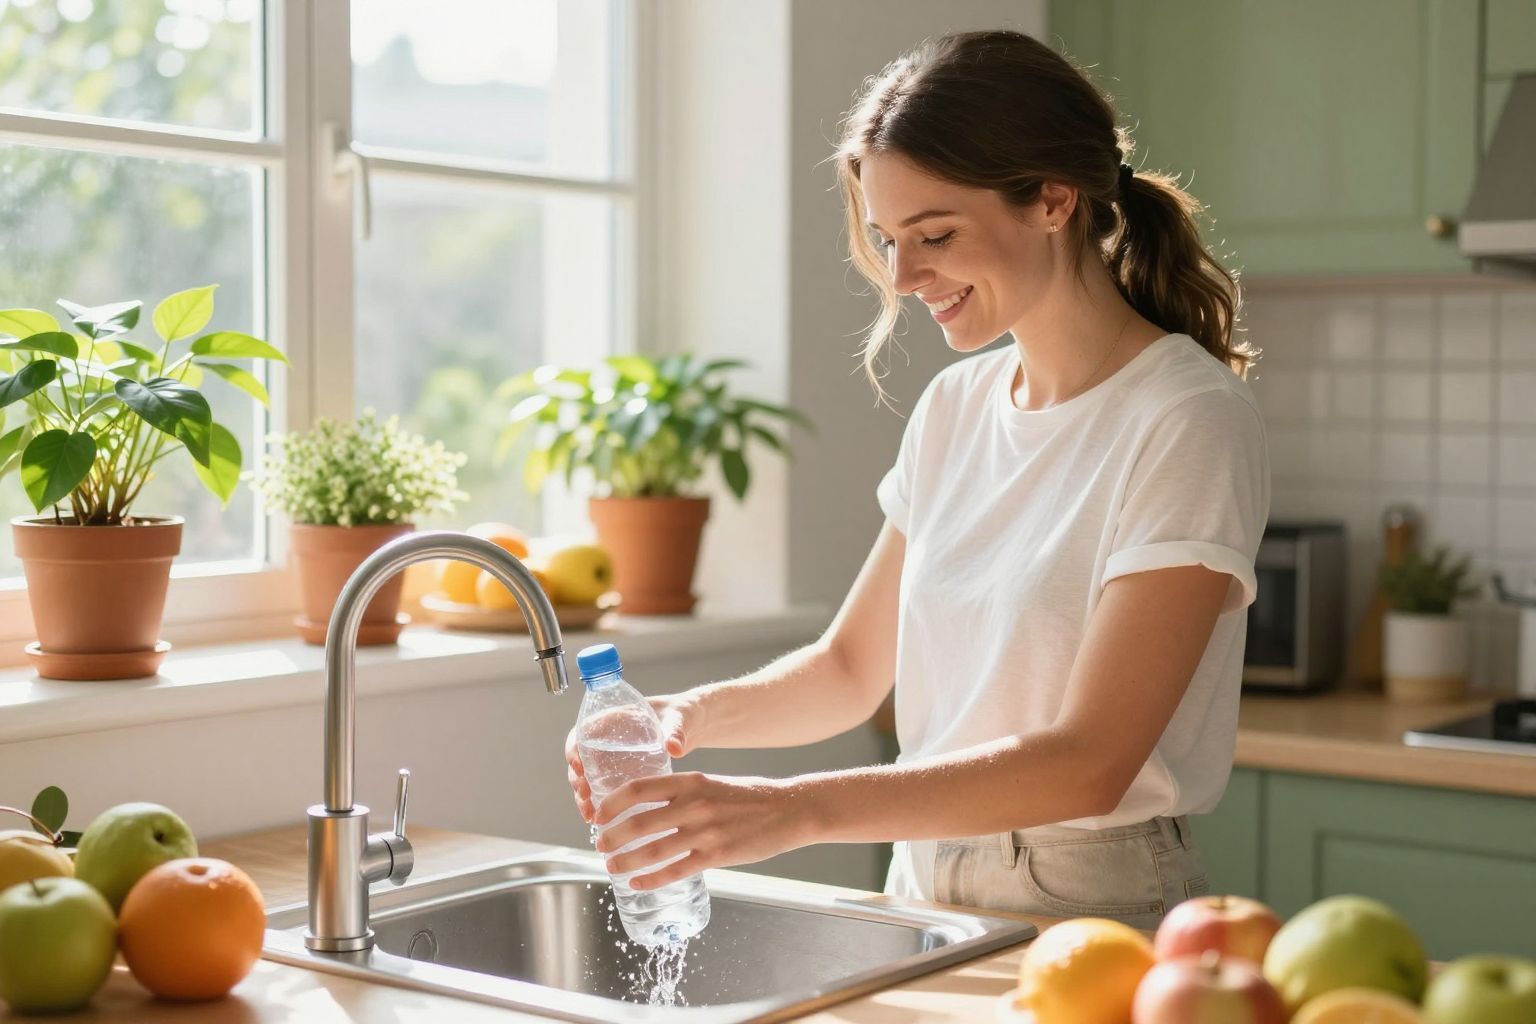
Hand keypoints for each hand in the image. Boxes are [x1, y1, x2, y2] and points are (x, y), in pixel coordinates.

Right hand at [566, 692, 704, 822]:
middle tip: (584, 796)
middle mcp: (606, 739)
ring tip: (589, 814)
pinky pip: (599, 786)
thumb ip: (675, 731)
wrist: (689, 725)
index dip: (574, 749)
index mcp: (613, 719)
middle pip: (580, 759)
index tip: (578, 766)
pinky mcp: (620, 772)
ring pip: (586, 777)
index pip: (582, 732)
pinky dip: (595, 802)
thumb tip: (674, 748)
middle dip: (577, 779)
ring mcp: (611, 757)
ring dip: (583, 795)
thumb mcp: (677, 720)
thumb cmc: (679, 716)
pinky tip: (597, 818)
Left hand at [591, 772, 810, 889]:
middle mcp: (694, 805)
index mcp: (690, 781)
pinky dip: (651, 880)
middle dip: (611, 837)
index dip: (611, 803)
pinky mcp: (717, 856)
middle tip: (599, 845)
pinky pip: (675, 871)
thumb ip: (681, 794)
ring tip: (611, 866)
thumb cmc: (749, 797)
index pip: (638, 789)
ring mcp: (705, 832)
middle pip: (638, 823)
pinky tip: (637, 883)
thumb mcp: (711, 783)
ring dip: (625, 861)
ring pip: (652, 851)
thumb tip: (647, 809)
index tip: (598, 813)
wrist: (789, 810)